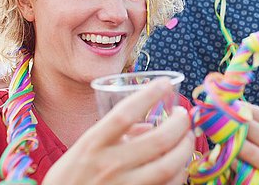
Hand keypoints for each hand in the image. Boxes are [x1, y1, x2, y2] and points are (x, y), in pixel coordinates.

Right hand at [43, 79, 193, 184]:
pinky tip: (180, 166)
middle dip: (179, 124)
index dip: (148, 95)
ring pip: (168, 166)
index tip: (165, 84)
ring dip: (185, 149)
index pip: (124, 114)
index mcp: (92, 144)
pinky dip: (179, 174)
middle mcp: (108, 165)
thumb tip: (150, 126)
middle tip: (184, 116)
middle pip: (158, 140)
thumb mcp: (84, 149)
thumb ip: (114, 134)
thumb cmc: (70, 177)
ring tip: (187, 138)